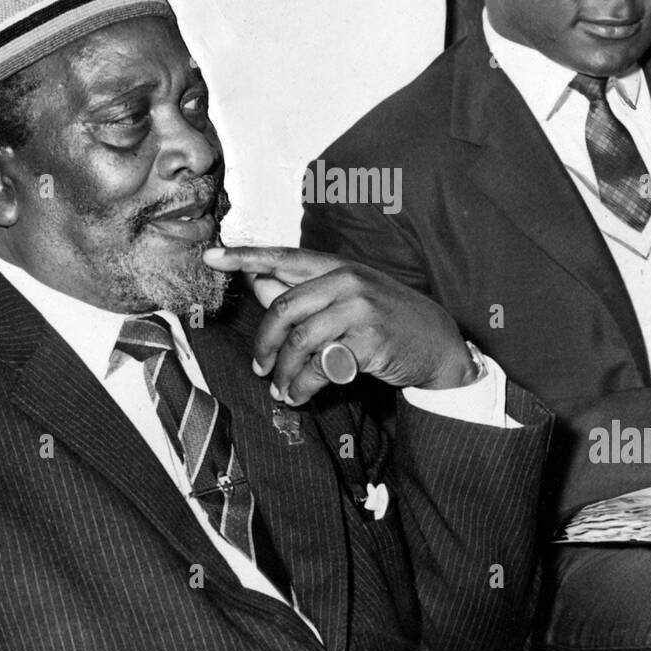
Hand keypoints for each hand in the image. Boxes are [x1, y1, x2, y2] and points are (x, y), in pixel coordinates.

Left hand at [202, 245, 476, 404]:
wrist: (440, 343)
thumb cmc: (388, 319)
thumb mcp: (349, 297)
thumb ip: (305, 292)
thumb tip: (256, 283)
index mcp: (337, 266)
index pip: (283, 256)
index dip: (244, 256)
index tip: (211, 255)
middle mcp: (348, 280)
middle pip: (283, 307)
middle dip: (264, 343)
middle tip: (260, 367)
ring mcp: (361, 308)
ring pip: (299, 341)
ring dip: (284, 372)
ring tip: (281, 391)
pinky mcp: (370, 341)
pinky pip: (321, 366)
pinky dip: (304, 386)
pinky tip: (301, 396)